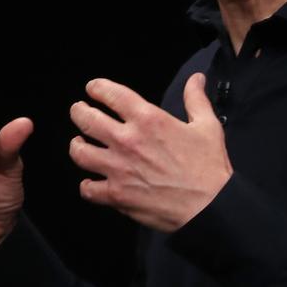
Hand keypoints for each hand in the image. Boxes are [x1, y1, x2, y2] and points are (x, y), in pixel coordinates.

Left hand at [68, 72, 232, 232]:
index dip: (97, 87)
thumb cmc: (209, 167)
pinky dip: (87, 185)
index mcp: (148, 119)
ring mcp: (119, 169)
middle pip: (87, 119)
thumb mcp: (207, 126)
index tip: (93, 88)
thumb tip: (196, 79)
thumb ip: (196, 99)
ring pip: (80, 153)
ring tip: (79, 143)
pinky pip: (88, 189)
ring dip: (76, 145)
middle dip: (79, 111)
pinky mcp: (117, 195)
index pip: (111, 94)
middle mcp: (128, 141)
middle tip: (78, 110)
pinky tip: (90, 182)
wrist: (210, 206)